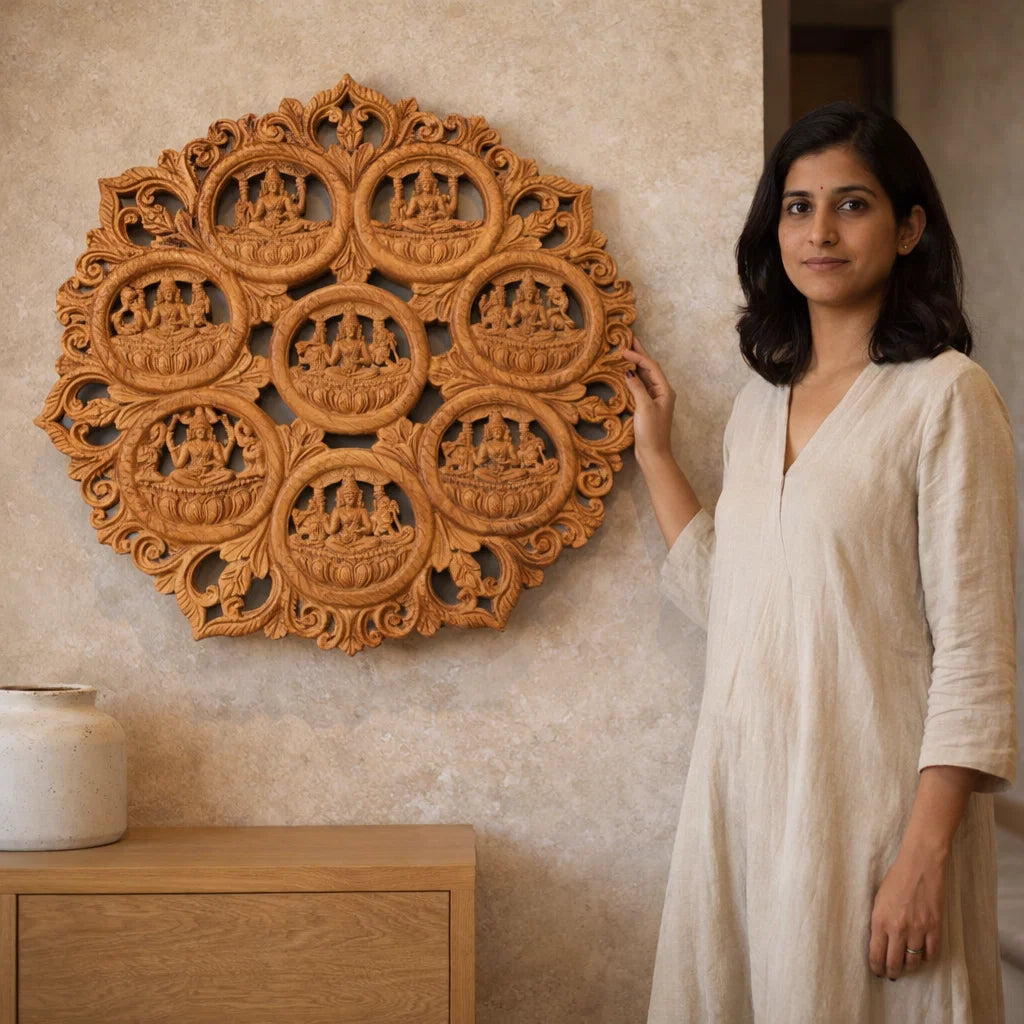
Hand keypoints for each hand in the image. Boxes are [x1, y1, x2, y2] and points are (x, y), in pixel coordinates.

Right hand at [622, 339, 675, 462]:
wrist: (654, 453)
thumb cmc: (651, 432)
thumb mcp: (644, 407)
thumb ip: (637, 387)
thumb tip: (628, 371)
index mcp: (665, 390)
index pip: (651, 366)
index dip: (638, 356)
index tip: (623, 350)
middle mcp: (661, 392)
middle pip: (649, 368)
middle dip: (639, 354)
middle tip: (629, 339)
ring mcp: (654, 399)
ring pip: (644, 376)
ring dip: (635, 364)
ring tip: (625, 352)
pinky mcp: (646, 406)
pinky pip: (639, 386)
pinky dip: (632, 377)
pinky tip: (625, 373)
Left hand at [868, 847, 945, 979]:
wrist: (920, 866)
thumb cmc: (896, 879)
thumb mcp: (879, 900)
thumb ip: (879, 922)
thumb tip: (879, 942)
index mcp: (880, 920)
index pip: (876, 954)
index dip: (877, 967)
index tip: (877, 972)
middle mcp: (898, 928)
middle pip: (894, 962)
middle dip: (892, 972)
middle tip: (891, 975)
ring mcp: (918, 929)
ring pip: (913, 961)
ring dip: (909, 966)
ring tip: (906, 965)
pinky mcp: (935, 927)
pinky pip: (931, 953)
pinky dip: (925, 958)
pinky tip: (921, 955)